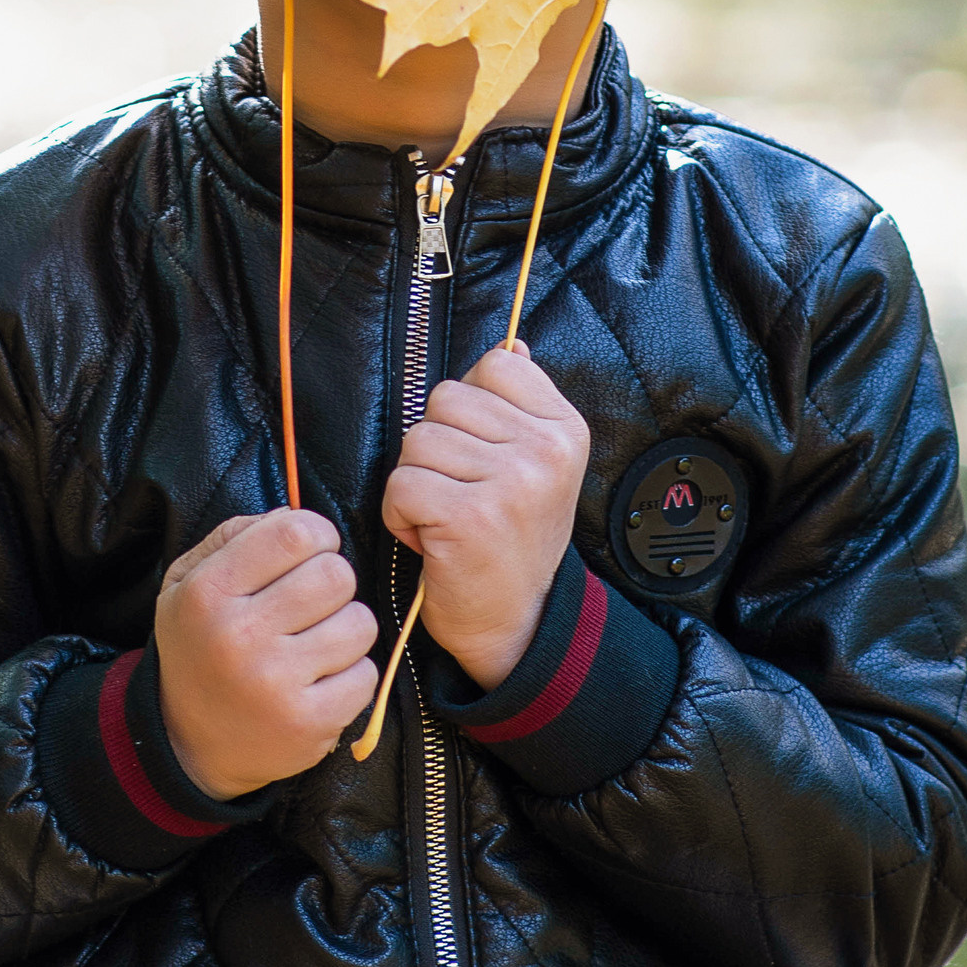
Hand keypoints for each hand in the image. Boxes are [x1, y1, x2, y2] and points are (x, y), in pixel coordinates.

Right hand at [153, 509, 377, 799]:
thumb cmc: (200, 646)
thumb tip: (296, 512)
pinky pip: (367, 674)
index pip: (296, 532)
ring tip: (315, 642)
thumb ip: (236, 535)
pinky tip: (320, 679)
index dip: (317, 534)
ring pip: (360, 623)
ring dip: (346, 629)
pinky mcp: (308, 722)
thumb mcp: (188, 581)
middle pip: (336, 575)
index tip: (310, 551)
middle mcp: (239, 636)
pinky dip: (351, 674)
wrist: (188, 742)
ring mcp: (276, 683)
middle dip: (333, 582)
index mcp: (208, 592)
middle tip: (312, 602)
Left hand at [382, 344, 590, 690]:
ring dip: (417, 483)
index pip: (495, 364)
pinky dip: (402, 515)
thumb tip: (511, 343)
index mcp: (564, 429)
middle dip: (437, 448)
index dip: (470, 409)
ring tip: (448, 518)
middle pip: (445, 399)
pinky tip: (432, 539)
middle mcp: (545, 452)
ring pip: (417, 440)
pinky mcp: (470, 517)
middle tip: (464, 494)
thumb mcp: (535, 465)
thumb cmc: (513, 539)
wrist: (517, 623)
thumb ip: (519, 403)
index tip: (485, 456)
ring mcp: (511, 483)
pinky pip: (401, 484)